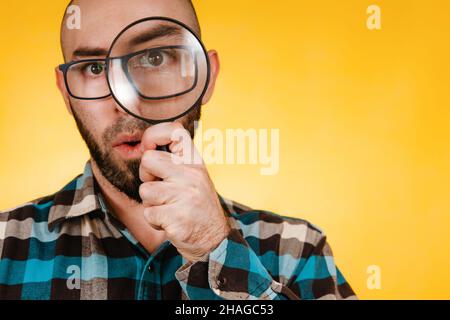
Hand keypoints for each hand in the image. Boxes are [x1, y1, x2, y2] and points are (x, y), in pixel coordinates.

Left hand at [139, 122, 230, 262]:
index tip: (149, 146)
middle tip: (161, 189)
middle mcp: (192, 175)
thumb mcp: (194, 177)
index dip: (154, 135)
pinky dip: (154, 221)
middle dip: (147, 177)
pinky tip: (170, 222)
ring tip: (168, 208)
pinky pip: (148, 213)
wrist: (213, 240)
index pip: (175, 131)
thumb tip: (145, 148)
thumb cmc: (197, 206)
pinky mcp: (177, 217)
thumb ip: (175, 162)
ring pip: (145, 190)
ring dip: (151, 203)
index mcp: (196, 162)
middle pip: (148, 160)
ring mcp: (185, 196)